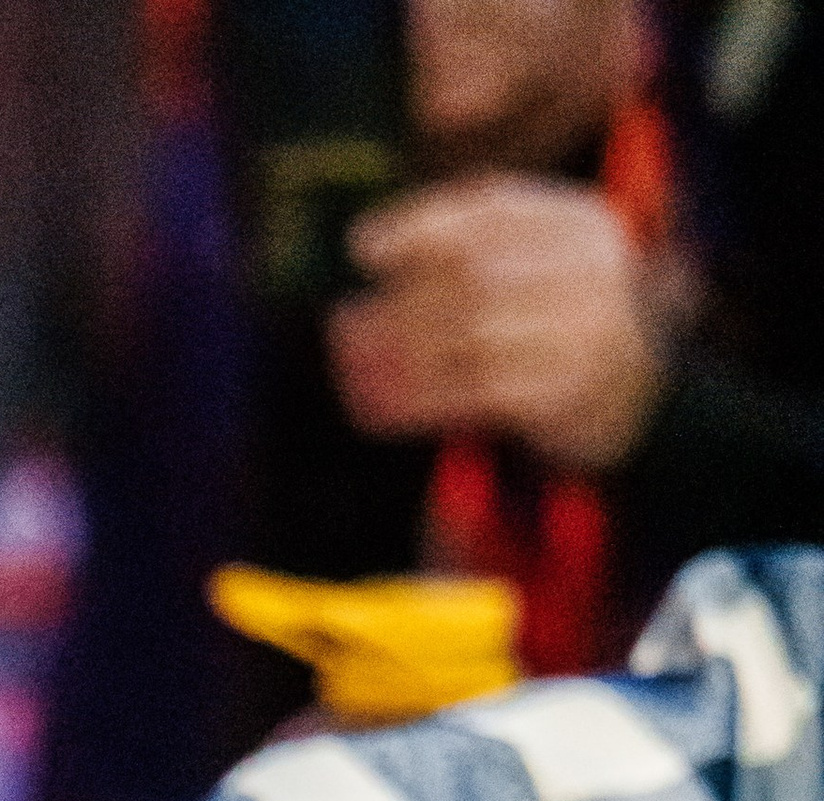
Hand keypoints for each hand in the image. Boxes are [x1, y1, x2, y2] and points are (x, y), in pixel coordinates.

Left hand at [332, 180, 666, 471]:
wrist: (642, 399)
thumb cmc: (567, 327)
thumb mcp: (543, 268)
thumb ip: (483, 250)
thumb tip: (377, 250)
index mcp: (580, 223)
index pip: (490, 209)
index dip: (419, 225)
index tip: (362, 248)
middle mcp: (589, 268)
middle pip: (472, 274)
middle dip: (398, 300)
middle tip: (344, 322)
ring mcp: (583, 330)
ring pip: (468, 335)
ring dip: (398, 354)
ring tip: (352, 365)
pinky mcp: (565, 391)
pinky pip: (473, 391)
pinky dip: (417, 398)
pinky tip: (380, 405)